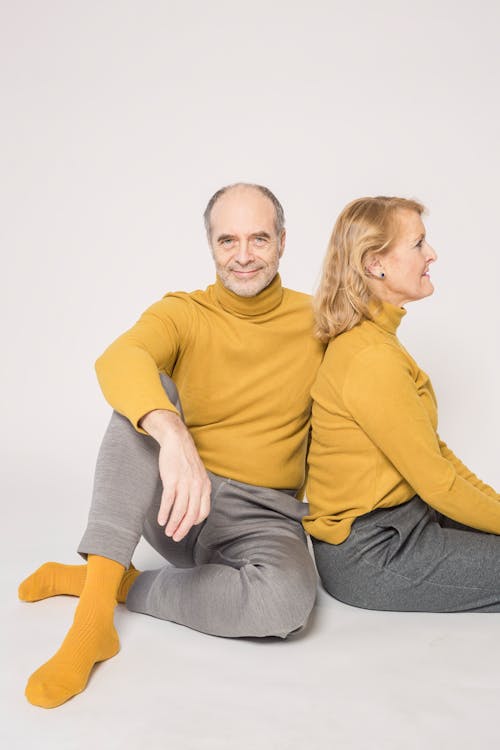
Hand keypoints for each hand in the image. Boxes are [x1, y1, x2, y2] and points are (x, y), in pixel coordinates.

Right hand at [140, 410, 210, 540]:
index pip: (203, 511)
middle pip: (191, 514)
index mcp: (205, 486)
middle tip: (176, 537)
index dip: (194, 522)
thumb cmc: (185, 459)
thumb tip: (193, 506)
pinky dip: (165, 513)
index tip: (186, 527)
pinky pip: (168, 501)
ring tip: (168, 532)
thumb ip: (198, 490)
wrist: (177, 441)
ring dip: (173, 524)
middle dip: (183, 529)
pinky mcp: (172, 480)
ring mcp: (184, 483)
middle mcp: (197, 486)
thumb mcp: (198, 474)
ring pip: (180, 511)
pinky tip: (161, 520)